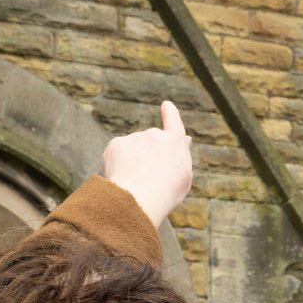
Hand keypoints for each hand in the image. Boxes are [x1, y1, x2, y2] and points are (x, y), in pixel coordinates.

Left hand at [101, 101, 193, 224]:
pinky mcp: (117, 143)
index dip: (170, 114)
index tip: (166, 105)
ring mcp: (135, 137)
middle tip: (147, 180)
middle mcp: (156, 134)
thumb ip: (182, 155)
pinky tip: (123, 179)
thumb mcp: (183, 176)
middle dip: (147, 157)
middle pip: (150, 144)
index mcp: (176, 142)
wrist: (140, 197)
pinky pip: (117, 155)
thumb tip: (185, 139)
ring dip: (132, 164)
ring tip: (136, 185)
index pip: (174, 123)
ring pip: (132, 151)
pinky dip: (118, 166)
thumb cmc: (166, 193)